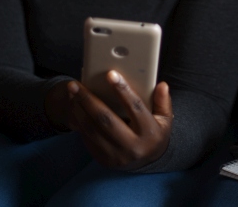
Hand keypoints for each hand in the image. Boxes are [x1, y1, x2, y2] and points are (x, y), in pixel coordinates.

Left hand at [45, 73, 171, 169]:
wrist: (147, 163)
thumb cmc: (155, 133)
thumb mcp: (165, 119)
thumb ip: (163, 102)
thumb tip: (162, 85)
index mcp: (149, 134)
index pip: (136, 108)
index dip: (123, 90)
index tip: (111, 74)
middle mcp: (132, 147)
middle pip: (106, 119)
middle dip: (88, 100)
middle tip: (75, 84)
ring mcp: (116, 155)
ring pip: (92, 129)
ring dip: (78, 109)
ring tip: (72, 93)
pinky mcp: (104, 159)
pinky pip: (88, 138)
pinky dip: (79, 121)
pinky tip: (75, 107)